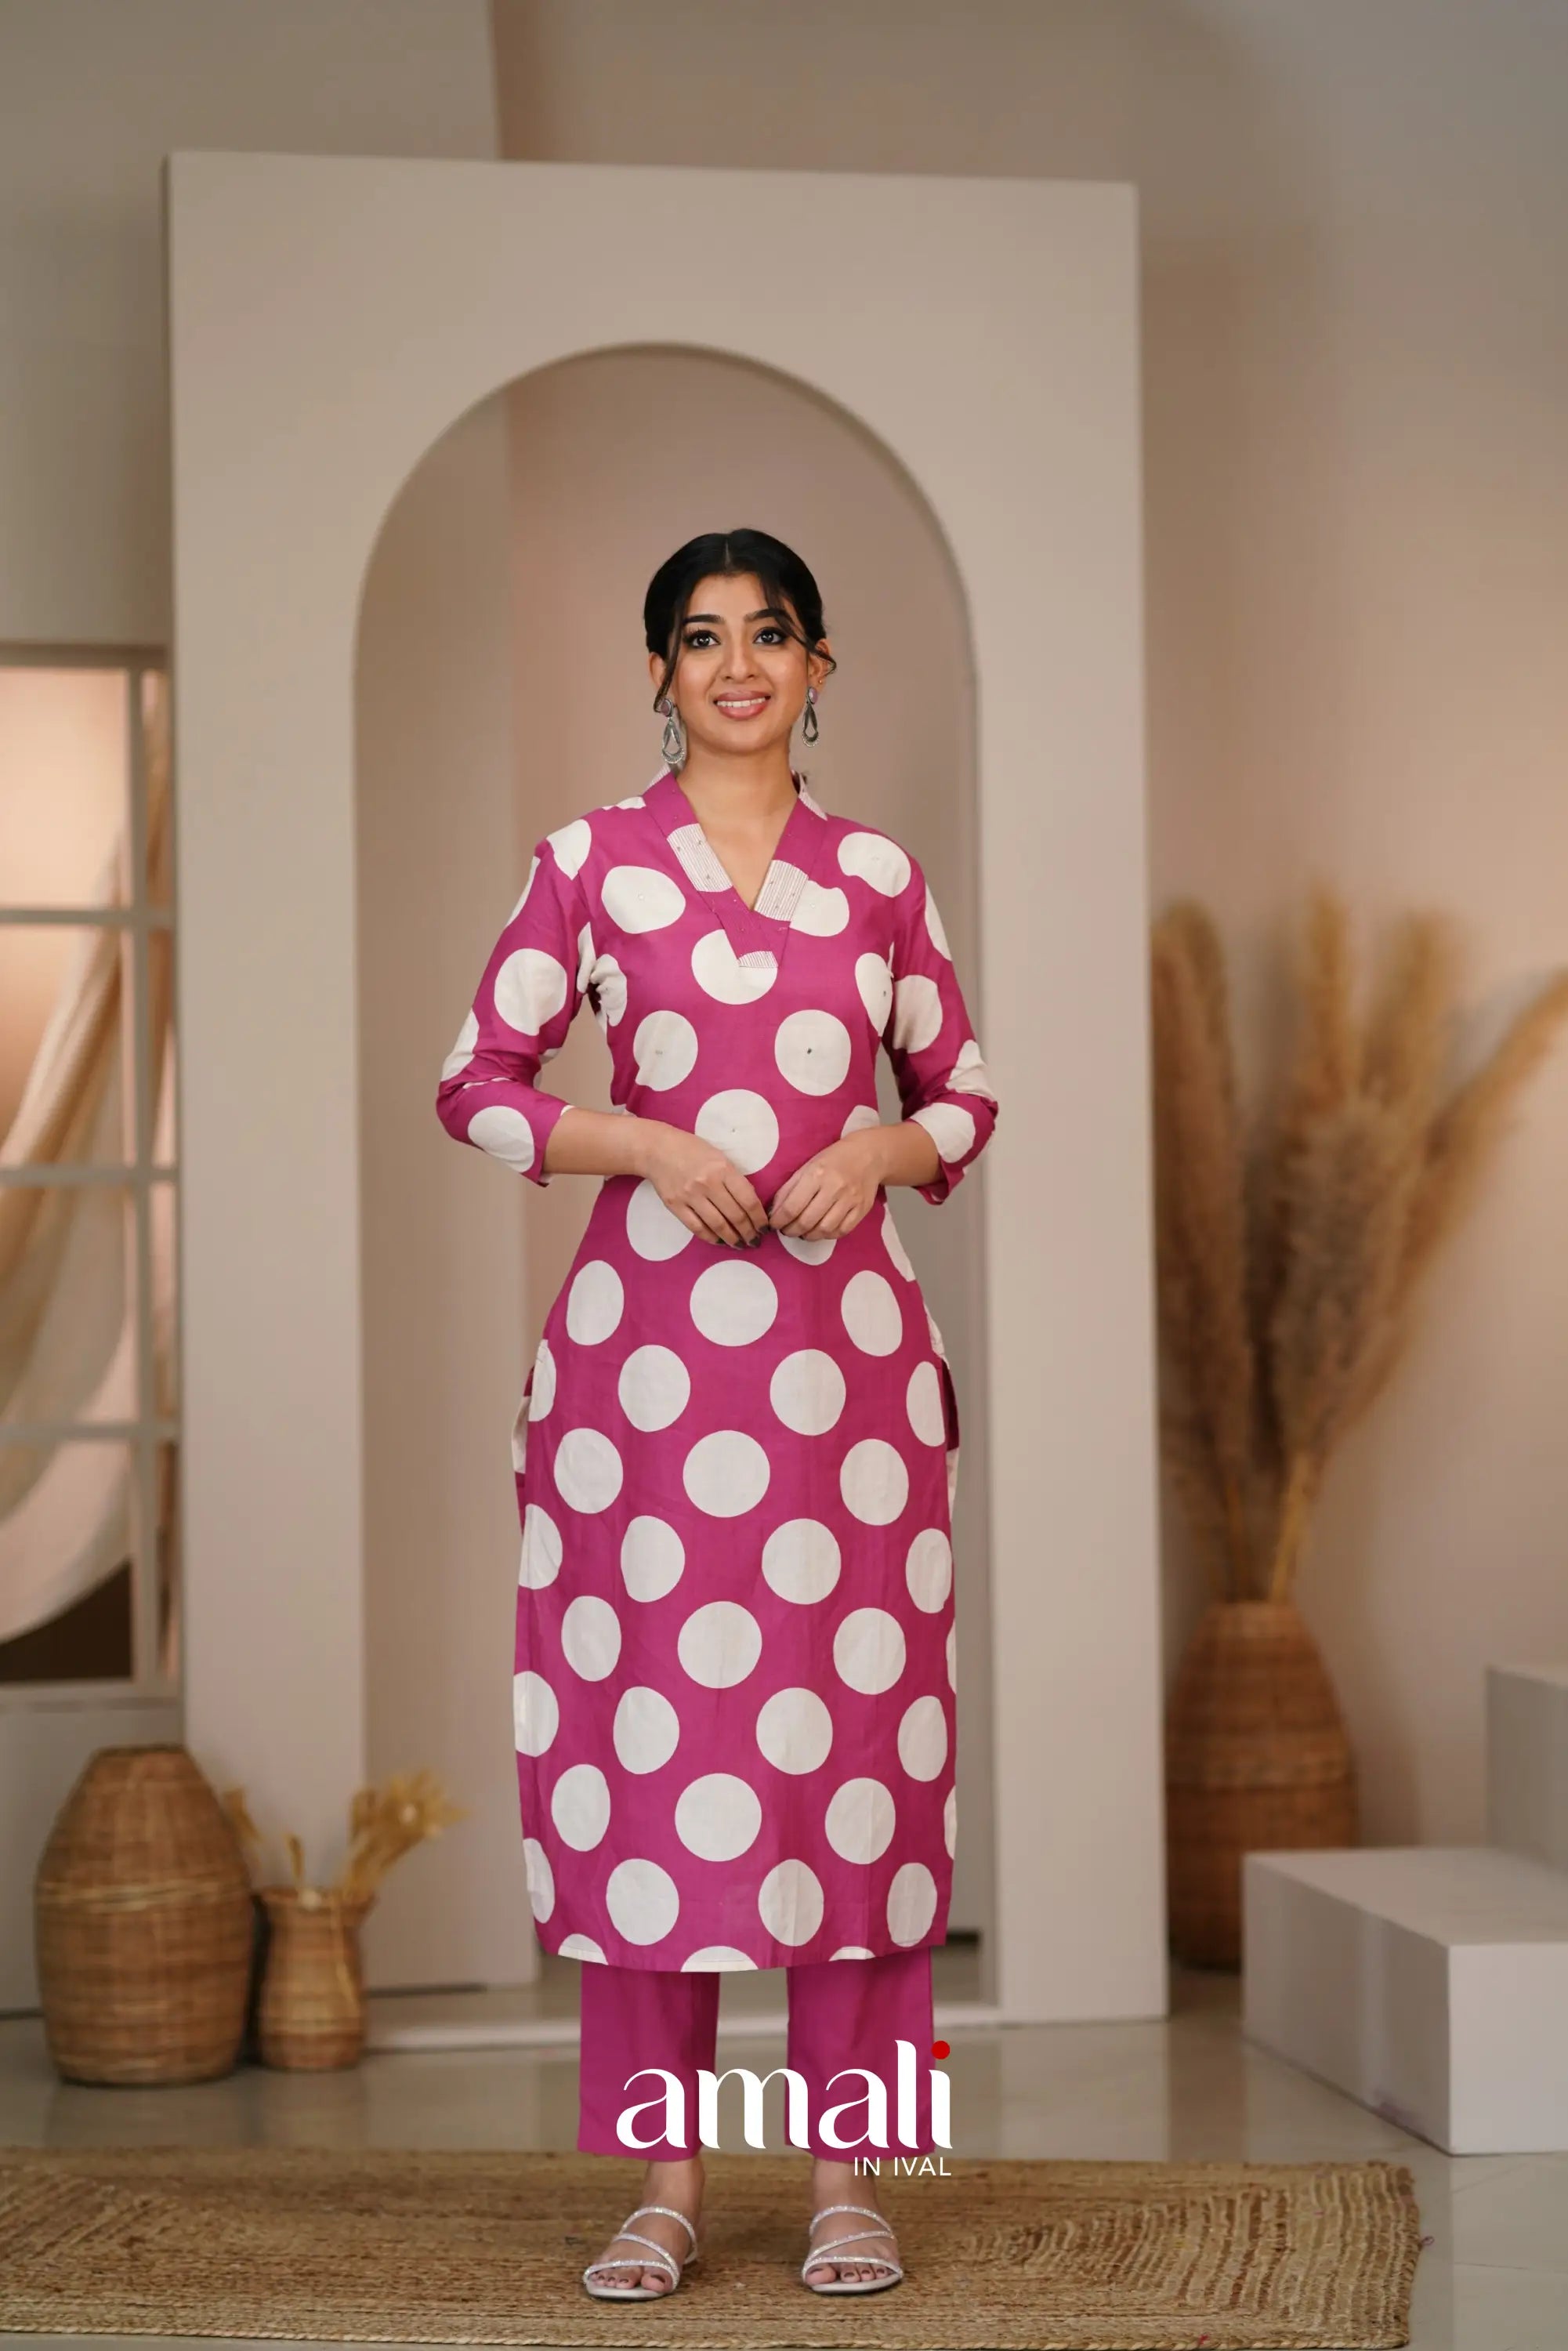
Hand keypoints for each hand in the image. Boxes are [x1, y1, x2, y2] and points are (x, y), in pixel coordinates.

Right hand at [639, 1121, 766, 1245]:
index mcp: (722, 1169)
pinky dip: (710, 1237)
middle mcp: (707, 1183)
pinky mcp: (675, 1205)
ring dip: (732, 1239)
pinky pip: (696, 1227)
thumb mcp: (719, 1157)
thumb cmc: (692, 1150)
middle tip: (755, 1241)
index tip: (764, 1227)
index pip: (748, 1200)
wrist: (658, 1149)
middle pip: (735, 1216)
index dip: (759, 1218)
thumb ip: (734, 1179)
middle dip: (749, 1232)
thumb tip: (750, 1205)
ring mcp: (690, 1196)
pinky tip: (719, 1241)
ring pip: (717, 1225)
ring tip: (740, 1245)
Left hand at [767, 1131, 883, 1239]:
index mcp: (816, 1174)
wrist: (869, 1155)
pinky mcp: (862, 1209)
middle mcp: (834, 1188)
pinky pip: (841, 1231)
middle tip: (787, 1230)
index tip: (773, 1224)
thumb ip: (789, 1189)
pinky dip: (827, 1235)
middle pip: (807, 1221)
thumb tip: (774, 1212)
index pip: (792, 1207)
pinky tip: (820, 1230)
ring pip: (823, 1230)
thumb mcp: (807, 1166)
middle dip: (791, 1231)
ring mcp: (850, 1200)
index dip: (779, 1221)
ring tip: (802, 1232)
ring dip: (808, 1235)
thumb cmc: (833, 1159)